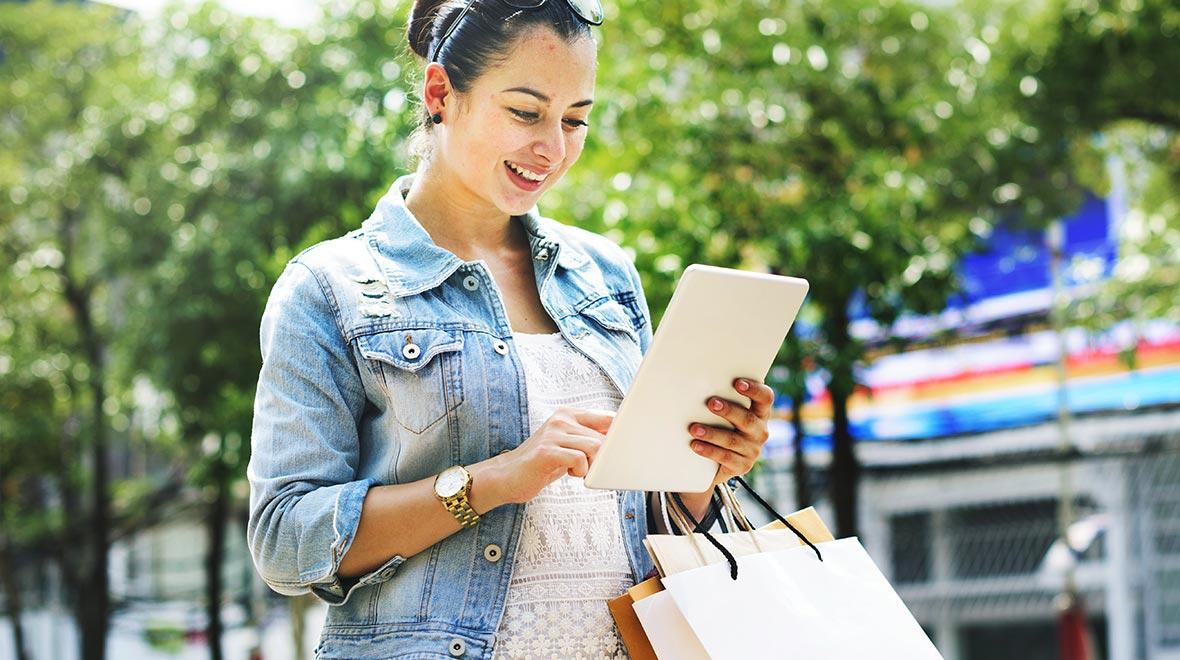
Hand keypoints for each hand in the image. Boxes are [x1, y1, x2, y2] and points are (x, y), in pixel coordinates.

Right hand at [490, 407, 613, 504]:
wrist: (508, 475)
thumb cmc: (544, 462)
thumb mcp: (569, 445)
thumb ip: (590, 437)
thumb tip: (621, 438)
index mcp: (568, 414)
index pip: (608, 417)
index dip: (620, 435)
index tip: (621, 450)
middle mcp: (561, 419)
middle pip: (604, 436)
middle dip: (604, 457)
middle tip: (591, 468)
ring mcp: (553, 433)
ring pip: (594, 447)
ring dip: (591, 465)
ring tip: (577, 470)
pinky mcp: (546, 451)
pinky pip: (579, 459)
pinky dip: (580, 471)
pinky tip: (570, 473)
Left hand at [687, 378, 774, 489]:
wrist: (717, 461)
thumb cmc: (720, 424)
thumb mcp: (725, 412)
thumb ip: (723, 396)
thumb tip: (699, 380)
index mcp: (760, 412)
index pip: (765, 398)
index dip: (754, 390)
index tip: (738, 383)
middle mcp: (760, 431)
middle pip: (747, 419)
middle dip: (728, 410)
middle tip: (710, 403)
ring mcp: (753, 450)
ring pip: (733, 440)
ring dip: (712, 433)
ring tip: (694, 428)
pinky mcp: (742, 466)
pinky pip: (725, 458)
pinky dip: (709, 451)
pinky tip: (695, 445)